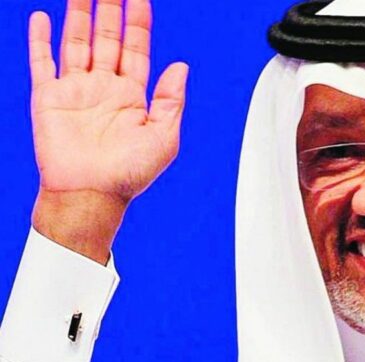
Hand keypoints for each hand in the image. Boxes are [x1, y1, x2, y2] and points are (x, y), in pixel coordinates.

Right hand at [28, 0, 187, 262]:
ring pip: (76, 42)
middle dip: (109, 9)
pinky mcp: (49, 98)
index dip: (138, 22)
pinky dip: (39, 40)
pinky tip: (40, 17)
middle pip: (107, 38)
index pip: (136, 48)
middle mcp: (104, 88)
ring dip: (78, 15)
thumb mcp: (164, 137)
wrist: (92, 194)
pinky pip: (42, 63)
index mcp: (132, 96)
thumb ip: (170, 100)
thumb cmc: (129, 174)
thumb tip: (181, 67)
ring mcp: (75, 90)